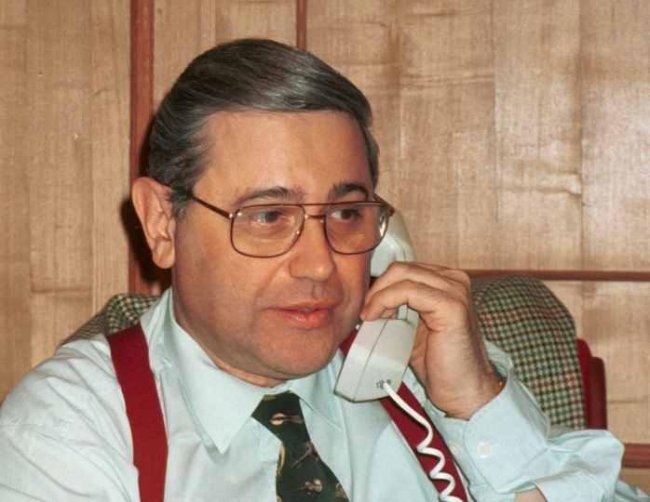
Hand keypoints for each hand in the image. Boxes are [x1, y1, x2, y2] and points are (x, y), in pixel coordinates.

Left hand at [360, 263, 502, 418]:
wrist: (464, 391)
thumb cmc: (441, 364)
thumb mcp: (414, 326)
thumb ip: (399, 308)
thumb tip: (368, 299)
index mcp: (447, 282)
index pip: (404, 269)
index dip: (380, 285)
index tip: (366, 306)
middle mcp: (455, 281)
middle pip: (402, 268)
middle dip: (377, 288)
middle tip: (365, 312)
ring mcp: (456, 291)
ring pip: (403, 275)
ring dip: (379, 295)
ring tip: (370, 316)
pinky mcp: (452, 306)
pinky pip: (408, 291)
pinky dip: (385, 301)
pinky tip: (377, 317)